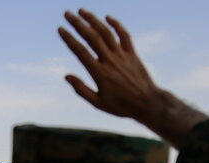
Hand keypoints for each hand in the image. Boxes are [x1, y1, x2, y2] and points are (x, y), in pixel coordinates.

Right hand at [59, 9, 207, 147]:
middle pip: (92, 37)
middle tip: (67, 14)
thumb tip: (66, 76)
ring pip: (106, 32)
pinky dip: (116, 24)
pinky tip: (107, 17)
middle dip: (78, 23)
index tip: (60, 29)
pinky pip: (124, 35)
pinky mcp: (132, 54)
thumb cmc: (121, 106)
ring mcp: (122, 55)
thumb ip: (81, 90)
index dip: (69, 39)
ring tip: (82, 11)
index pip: (80, 51)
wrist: (147, 103)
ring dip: (93, 19)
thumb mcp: (98, 103)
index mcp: (99, 73)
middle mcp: (110, 61)